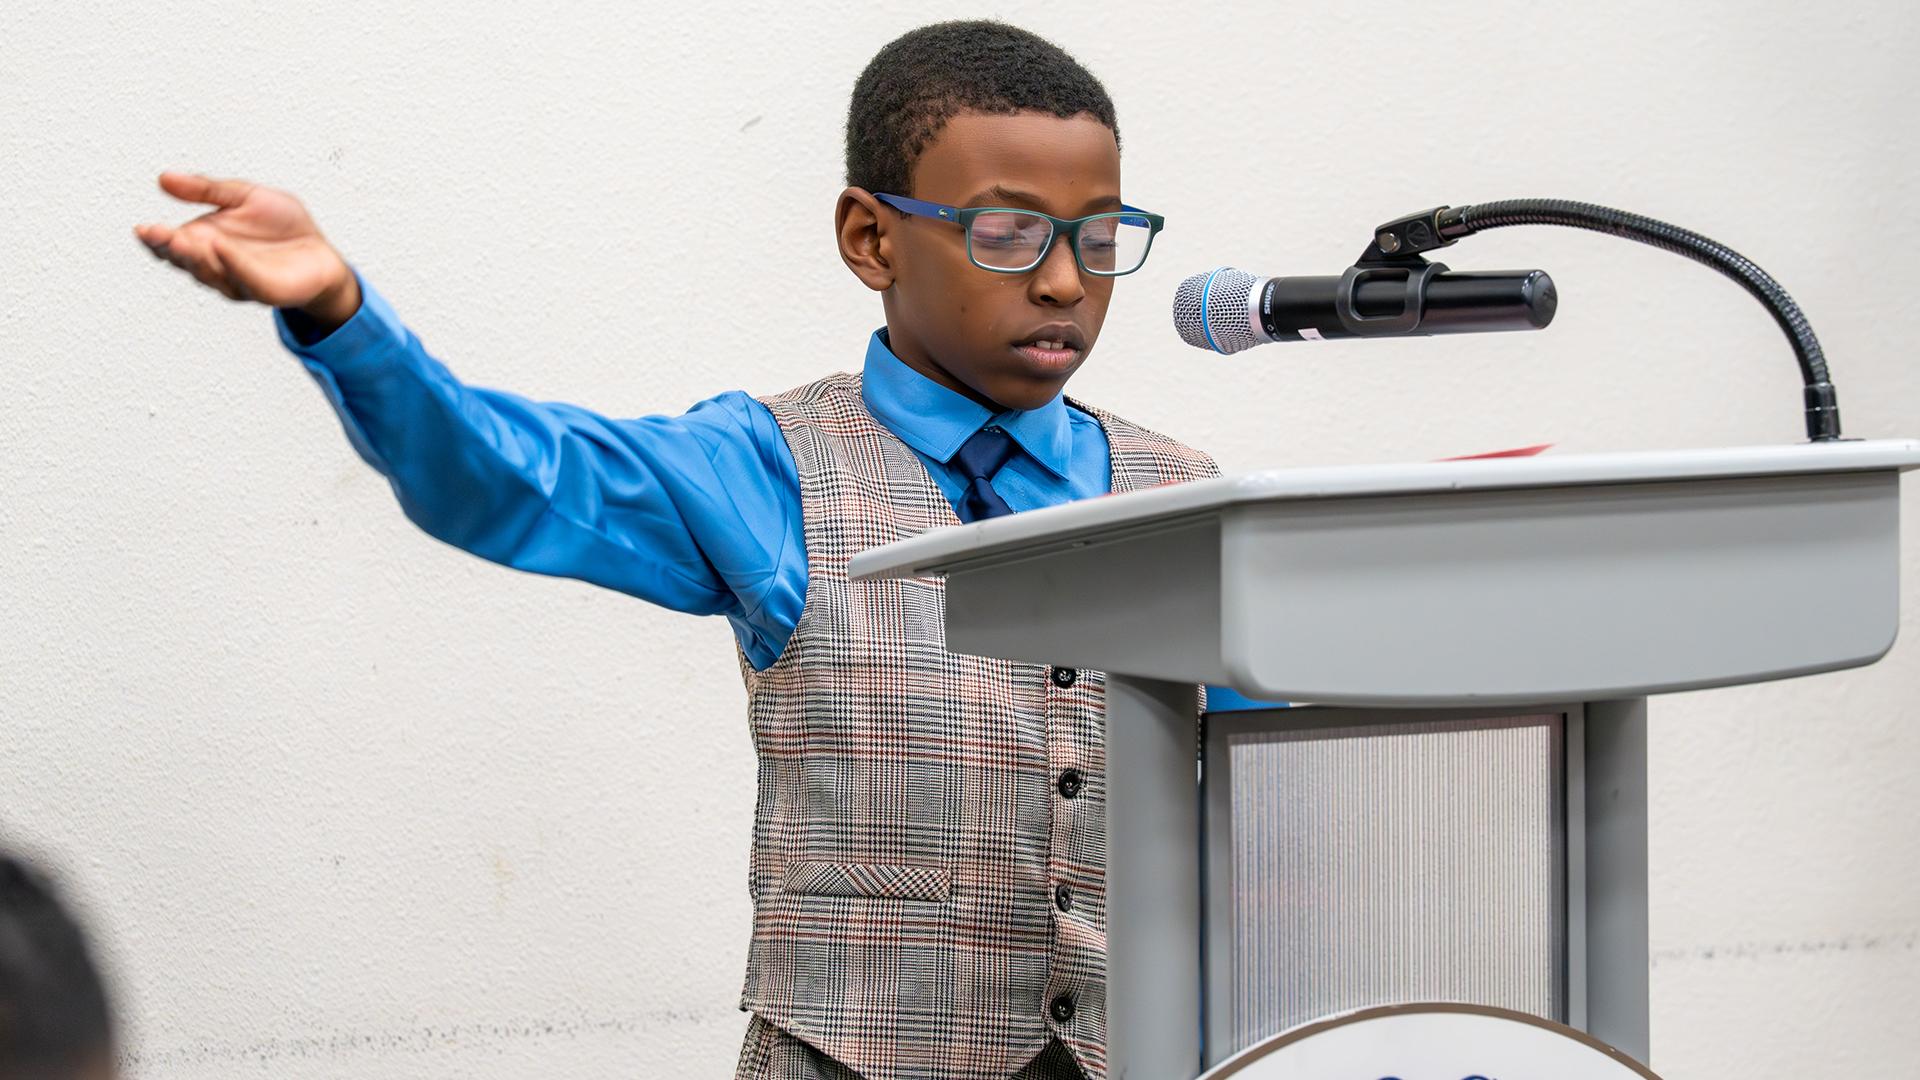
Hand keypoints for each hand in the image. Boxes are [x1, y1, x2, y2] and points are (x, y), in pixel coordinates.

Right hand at [134, 171, 360, 327]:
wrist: (321, 250)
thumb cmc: (283, 226)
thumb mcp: (243, 195)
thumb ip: (206, 190)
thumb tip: (164, 178)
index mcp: (204, 241)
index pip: (171, 244)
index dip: (155, 239)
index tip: (142, 229)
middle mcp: (216, 264)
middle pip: (185, 261)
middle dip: (170, 248)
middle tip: (157, 234)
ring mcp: (238, 281)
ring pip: (211, 273)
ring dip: (195, 256)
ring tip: (182, 238)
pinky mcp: (265, 290)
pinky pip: (246, 277)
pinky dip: (232, 262)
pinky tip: (220, 247)